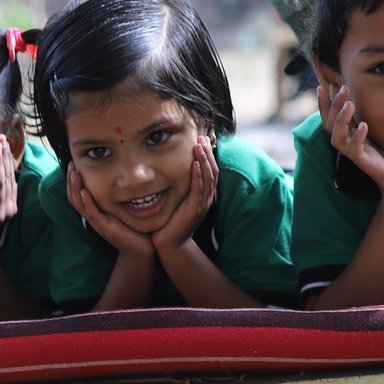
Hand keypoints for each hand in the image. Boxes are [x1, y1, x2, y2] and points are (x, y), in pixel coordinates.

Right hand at [68, 165, 152, 260]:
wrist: (141, 250)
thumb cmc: (135, 229)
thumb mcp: (124, 209)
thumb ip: (120, 196)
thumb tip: (124, 177)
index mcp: (96, 212)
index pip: (78, 194)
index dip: (74, 180)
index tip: (74, 164)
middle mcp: (93, 217)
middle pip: (74, 197)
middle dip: (71, 180)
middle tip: (71, 164)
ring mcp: (97, 223)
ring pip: (79, 204)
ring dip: (75, 188)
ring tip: (73, 173)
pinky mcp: (105, 228)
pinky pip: (92, 214)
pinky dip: (87, 202)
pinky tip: (84, 191)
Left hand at [153, 135, 220, 255]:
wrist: (170, 246)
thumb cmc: (170, 224)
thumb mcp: (177, 202)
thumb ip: (180, 189)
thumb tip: (171, 172)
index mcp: (204, 196)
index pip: (210, 171)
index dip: (208, 155)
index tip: (202, 140)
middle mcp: (206, 198)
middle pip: (213, 171)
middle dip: (208, 153)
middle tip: (203, 137)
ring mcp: (202, 204)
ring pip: (208, 178)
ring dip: (204, 160)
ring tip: (200, 146)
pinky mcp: (194, 209)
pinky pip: (199, 189)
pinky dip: (198, 175)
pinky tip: (195, 164)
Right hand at [329, 85, 383, 201]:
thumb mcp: (377, 133)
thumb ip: (366, 119)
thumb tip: (360, 98)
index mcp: (349, 137)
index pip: (330, 119)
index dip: (324, 104)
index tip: (323, 85)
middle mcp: (348, 146)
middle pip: (330, 126)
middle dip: (333, 106)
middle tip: (341, 87)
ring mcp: (356, 156)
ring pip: (337, 139)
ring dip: (341, 120)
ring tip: (349, 104)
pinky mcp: (366, 164)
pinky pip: (356, 151)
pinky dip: (358, 138)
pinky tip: (364, 126)